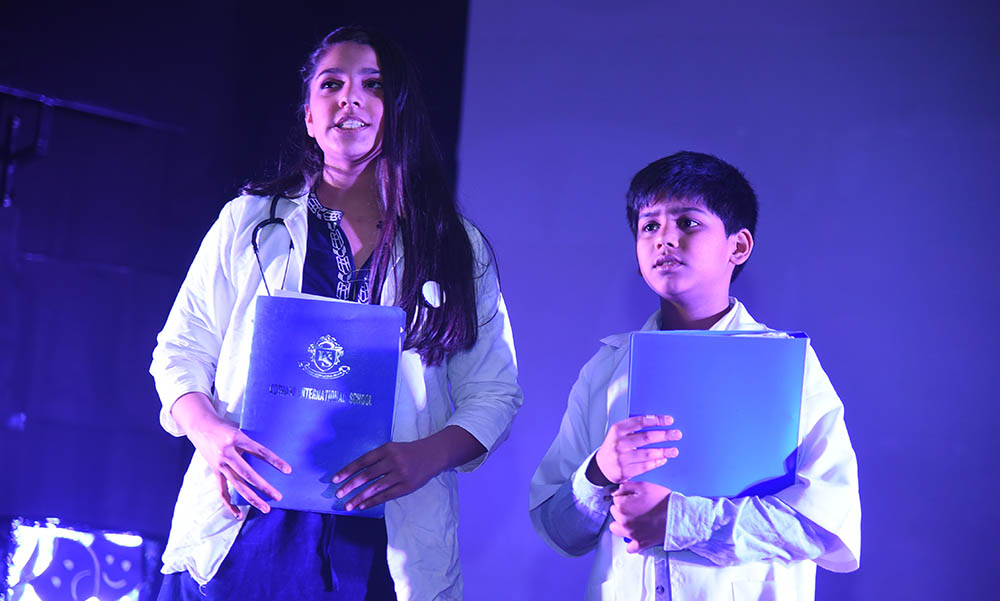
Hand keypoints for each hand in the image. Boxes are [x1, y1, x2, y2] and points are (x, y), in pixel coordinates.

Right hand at [172, 392, 290, 517]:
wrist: (201, 426)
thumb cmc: (225, 426)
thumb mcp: (239, 430)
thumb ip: (251, 442)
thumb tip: (271, 454)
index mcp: (236, 438)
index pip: (260, 452)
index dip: (275, 461)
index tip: (288, 470)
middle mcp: (227, 453)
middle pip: (248, 474)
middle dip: (264, 487)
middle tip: (279, 496)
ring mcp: (220, 464)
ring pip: (237, 485)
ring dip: (252, 498)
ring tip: (265, 508)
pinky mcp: (215, 471)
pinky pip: (222, 490)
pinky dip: (229, 504)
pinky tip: (239, 514)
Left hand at [331, 425, 485, 511]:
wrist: (433, 455)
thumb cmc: (408, 452)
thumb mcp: (392, 449)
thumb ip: (376, 459)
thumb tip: (354, 474)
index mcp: (386, 449)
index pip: (362, 461)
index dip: (347, 470)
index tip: (335, 479)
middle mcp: (393, 461)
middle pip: (366, 475)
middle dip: (350, 485)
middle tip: (338, 494)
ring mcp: (400, 474)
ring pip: (375, 488)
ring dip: (359, 497)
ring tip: (347, 505)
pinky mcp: (407, 486)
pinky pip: (386, 496)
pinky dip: (372, 502)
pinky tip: (362, 506)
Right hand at [587, 415, 680, 485]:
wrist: (602, 466)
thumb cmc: (615, 446)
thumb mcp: (619, 433)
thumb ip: (634, 428)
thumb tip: (658, 422)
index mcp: (617, 430)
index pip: (639, 422)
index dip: (656, 420)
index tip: (669, 420)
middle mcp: (619, 443)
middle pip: (646, 438)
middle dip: (664, 435)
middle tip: (677, 434)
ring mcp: (621, 458)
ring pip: (647, 454)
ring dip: (664, 452)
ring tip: (675, 450)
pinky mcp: (625, 471)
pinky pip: (645, 466)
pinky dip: (656, 463)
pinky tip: (663, 459)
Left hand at [609, 481, 671, 552]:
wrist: (678, 516)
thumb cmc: (662, 500)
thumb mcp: (643, 486)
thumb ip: (625, 487)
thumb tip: (614, 492)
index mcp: (622, 506)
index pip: (615, 500)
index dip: (624, 497)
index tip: (633, 498)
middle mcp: (623, 522)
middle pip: (614, 513)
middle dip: (622, 509)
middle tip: (635, 507)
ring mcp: (631, 534)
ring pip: (616, 529)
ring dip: (621, 524)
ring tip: (633, 520)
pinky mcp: (640, 544)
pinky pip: (629, 547)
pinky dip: (631, 542)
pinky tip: (637, 534)